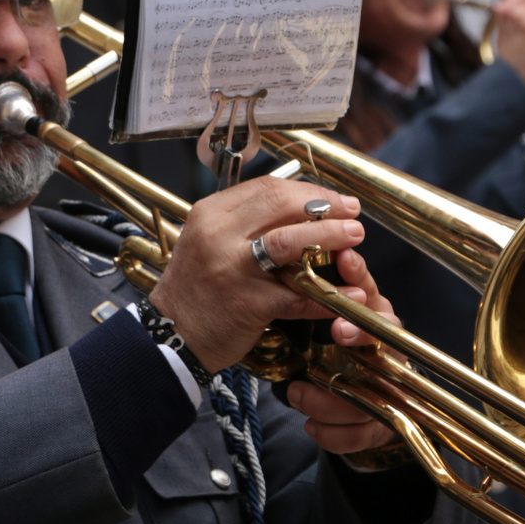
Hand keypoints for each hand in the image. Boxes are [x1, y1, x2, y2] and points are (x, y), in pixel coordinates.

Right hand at [148, 178, 365, 374]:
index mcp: (211, 213)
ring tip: (354, 236)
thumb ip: (244, 221)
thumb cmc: (195, 287)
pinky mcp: (246, 303)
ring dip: (329, 236)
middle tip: (352, 212)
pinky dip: (326, 295)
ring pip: (290, 242)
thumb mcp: (207, 240)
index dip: (306, 190)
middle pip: (280, 204)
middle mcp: (219, 235)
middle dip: (324, 205)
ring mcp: (232, 269)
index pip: (266, 188)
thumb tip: (295, 205)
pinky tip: (348, 295)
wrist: (170, 335)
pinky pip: (296, 295)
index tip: (332, 198)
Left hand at [284, 248, 407, 455]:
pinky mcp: (378, 424)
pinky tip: (310, 426)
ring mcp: (388, 388)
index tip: (344, 261)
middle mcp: (386, 350)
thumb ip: (310, 293)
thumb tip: (286, 256)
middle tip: (337, 331)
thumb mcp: (322, 318)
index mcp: (373, 317)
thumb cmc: (333, 348)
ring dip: (328, 397)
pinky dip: (332, 432)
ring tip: (295, 393)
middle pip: (385, 339)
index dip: (360, 276)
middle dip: (361, 333)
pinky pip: (358, 433)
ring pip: (368, 393)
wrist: (356, 399)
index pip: (371, 290)